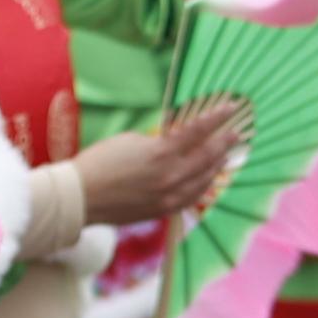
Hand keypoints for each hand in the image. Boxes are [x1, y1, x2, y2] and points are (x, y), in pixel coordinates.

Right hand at [74, 99, 247, 233]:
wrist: (81, 197)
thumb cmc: (100, 162)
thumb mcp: (132, 140)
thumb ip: (159, 141)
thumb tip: (176, 143)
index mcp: (162, 153)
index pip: (198, 131)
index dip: (216, 118)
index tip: (230, 108)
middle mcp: (172, 176)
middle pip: (208, 157)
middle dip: (224, 142)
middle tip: (236, 133)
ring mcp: (170, 196)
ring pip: (205, 179)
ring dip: (218, 164)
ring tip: (226, 154)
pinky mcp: (165, 210)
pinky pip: (194, 197)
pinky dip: (204, 185)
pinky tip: (209, 178)